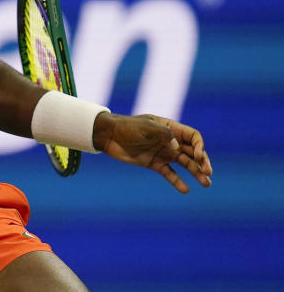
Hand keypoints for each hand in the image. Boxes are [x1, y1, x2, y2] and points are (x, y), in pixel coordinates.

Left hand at [93, 112, 212, 193]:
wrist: (109, 136)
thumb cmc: (128, 127)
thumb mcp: (146, 126)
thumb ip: (163, 134)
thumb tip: (177, 147)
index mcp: (171, 128)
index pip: (193, 137)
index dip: (200, 146)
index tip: (199, 155)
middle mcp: (170, 141)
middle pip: (193, 152)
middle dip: (203, 162)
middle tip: (208, 173)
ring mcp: (163, 153)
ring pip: (185, 164)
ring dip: (196, 173)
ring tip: (207, 184)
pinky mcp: (154, 164)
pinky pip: (170, 174)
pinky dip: (178, 182)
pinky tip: (186, 190)